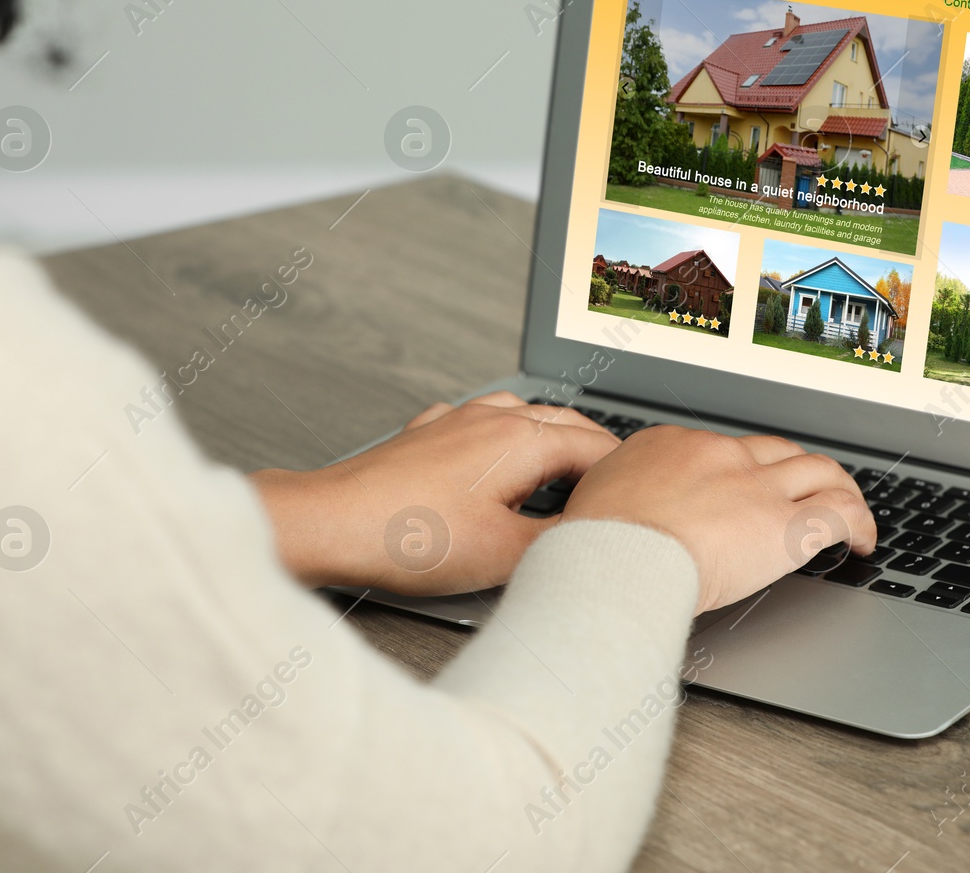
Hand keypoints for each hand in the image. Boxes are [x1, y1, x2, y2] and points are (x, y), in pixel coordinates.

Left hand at [251, 393, 617, 592]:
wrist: (330, 523)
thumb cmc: (406, 537)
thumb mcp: (506, 555)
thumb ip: (563, 543)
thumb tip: (597, 538)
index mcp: (522, 440)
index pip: (598, 447)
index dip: (624, 476)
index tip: (640, 498)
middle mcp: (492, 418)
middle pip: (564, 422)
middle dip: (594, 451)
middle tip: (612, 483)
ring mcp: (455, 421)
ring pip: (521, 415)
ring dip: (549, 437)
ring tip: (561, 467)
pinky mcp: (424, 436)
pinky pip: (477, 422)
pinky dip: (501, 438)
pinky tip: (493, 461)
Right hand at [560, 426, 873, 613]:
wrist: (615, 561)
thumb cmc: (595, 546)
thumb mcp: (593, 504)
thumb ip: (618, 500)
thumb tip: (612, 516)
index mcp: (670, 446)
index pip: (719, 448)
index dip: (740, 469)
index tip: (743, 488)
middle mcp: (718, 456)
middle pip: (775, 449)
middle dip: (796, 469)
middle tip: (805, 489)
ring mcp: (754, 486)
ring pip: (817, 470)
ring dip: (838, 487)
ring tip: (849, 508)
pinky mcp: (784, 525)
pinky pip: (839, 513)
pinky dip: (860, 523)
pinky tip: (863, 540)